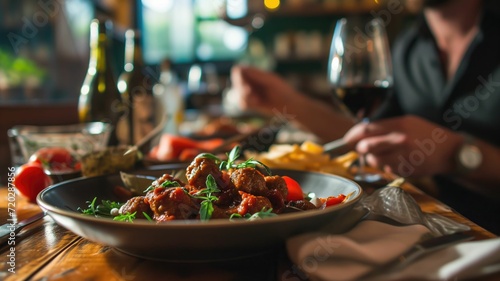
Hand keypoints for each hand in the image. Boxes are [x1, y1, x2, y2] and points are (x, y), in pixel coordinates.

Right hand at [230, 65, 303, 114]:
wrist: (289, 105)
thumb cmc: (282, 89)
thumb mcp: (270, 81)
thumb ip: (257, 75)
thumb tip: (241, 68)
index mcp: (254, 73)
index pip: (237, 70)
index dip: (238, 76)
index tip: (245, 82)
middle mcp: (249, 82)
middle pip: (235, 82)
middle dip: (241, 88)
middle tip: (249, 91)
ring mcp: (249, 93)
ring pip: (236, 94)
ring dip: (245, 97)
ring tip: (257, 100)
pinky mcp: (250, 104)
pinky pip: (242, 104)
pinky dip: (248, 104)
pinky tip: (258, 104)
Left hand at [343, 115, 462, 176]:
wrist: (451, 150)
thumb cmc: (427, 135)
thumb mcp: (408, 122)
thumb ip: (386, 127)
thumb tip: (363, 134)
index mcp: (398, 125)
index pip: (366, 130)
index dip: (352, 135)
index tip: (347, 140)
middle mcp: (399, 140)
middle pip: (366, 146)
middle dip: (360, 149)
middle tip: (361, 149)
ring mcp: (402, 156)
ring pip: (374, 160)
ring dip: (373, 159)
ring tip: (383, 156)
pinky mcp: (405, 169)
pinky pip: (386, 169)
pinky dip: (386, 166)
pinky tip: (396, 161)